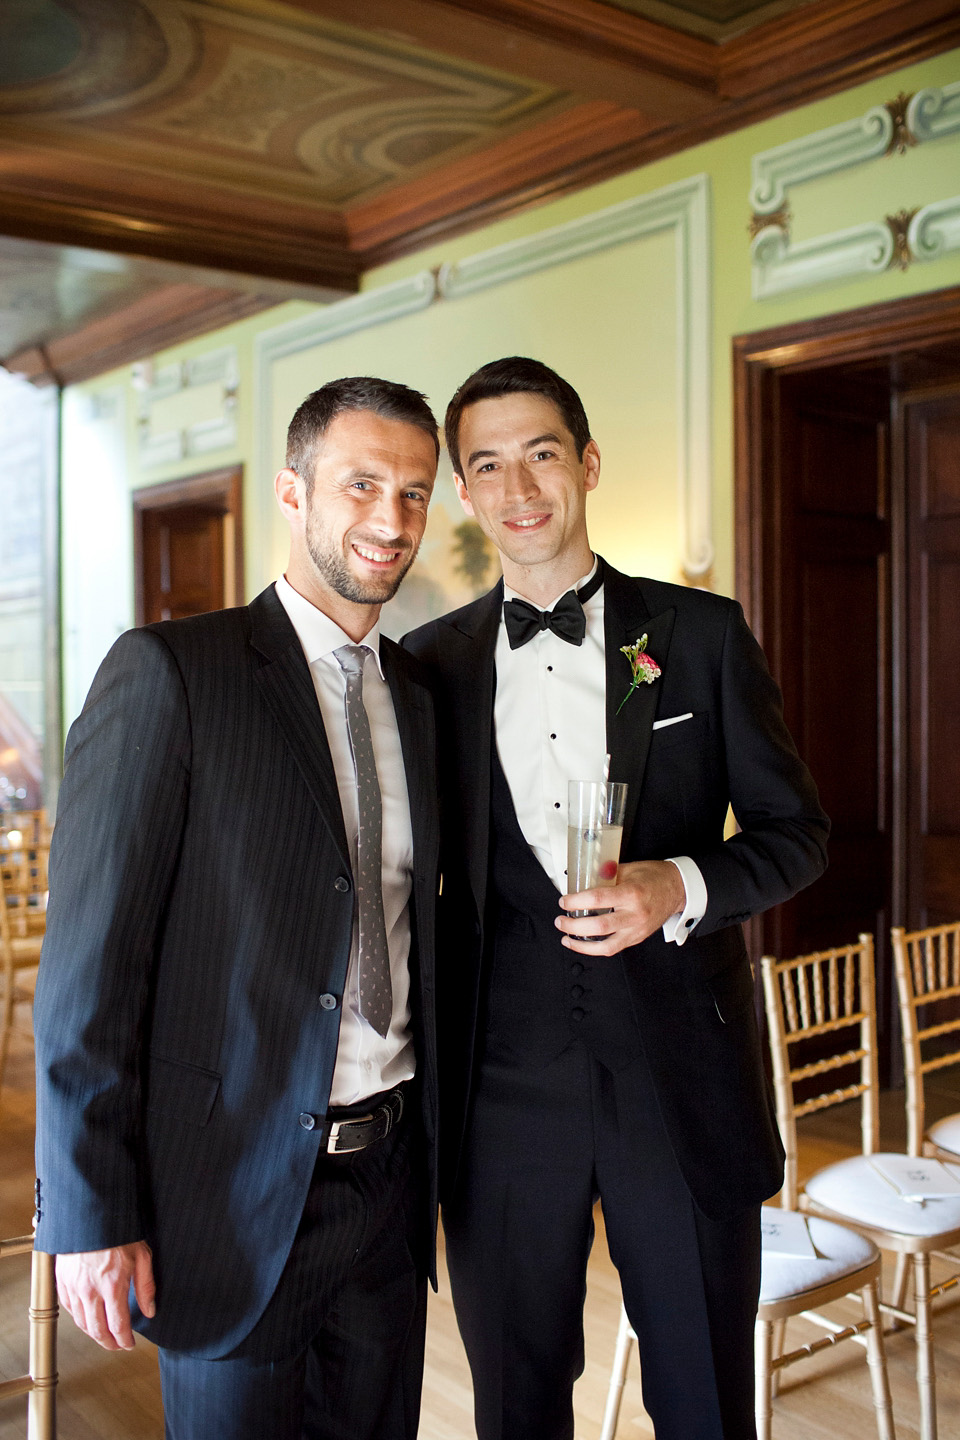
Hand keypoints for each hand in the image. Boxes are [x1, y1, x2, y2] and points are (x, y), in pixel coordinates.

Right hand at [56, 1241, 154, 1350]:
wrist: (92, 1216)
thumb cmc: (119, 1232)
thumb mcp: (142, 1255)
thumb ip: (146, 1286)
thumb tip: (150, 1310)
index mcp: (112, 1286)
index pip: (118, 1325)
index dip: (124, 1340)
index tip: (129, 1344)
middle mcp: (90, 1291)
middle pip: (97, 1330)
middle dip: (109, 1343)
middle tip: (117, 1346)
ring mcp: (74, 1287)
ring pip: (81, 1323)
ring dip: (93, 1334)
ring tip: (104, 1336)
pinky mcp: (62, 1281)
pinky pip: (69, 1309)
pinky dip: (78, 1319)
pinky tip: (87, 1319)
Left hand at [556, 860, 685, 955]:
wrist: (678, 889)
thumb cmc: (655, 877)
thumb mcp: (630, 868)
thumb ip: (606, 874)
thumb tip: (582, 877)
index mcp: (632, 893)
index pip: (598, 899)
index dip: (577, 901)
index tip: (564, 900)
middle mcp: (635, 914)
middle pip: (599, 926)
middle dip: (574, 926)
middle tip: (560, 920)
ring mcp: (637, 929)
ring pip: (606, 945)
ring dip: (582, 944)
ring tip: (566, 937)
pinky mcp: (637, 938)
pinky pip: (614, 948)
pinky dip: (595, 949)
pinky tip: (583, 944)